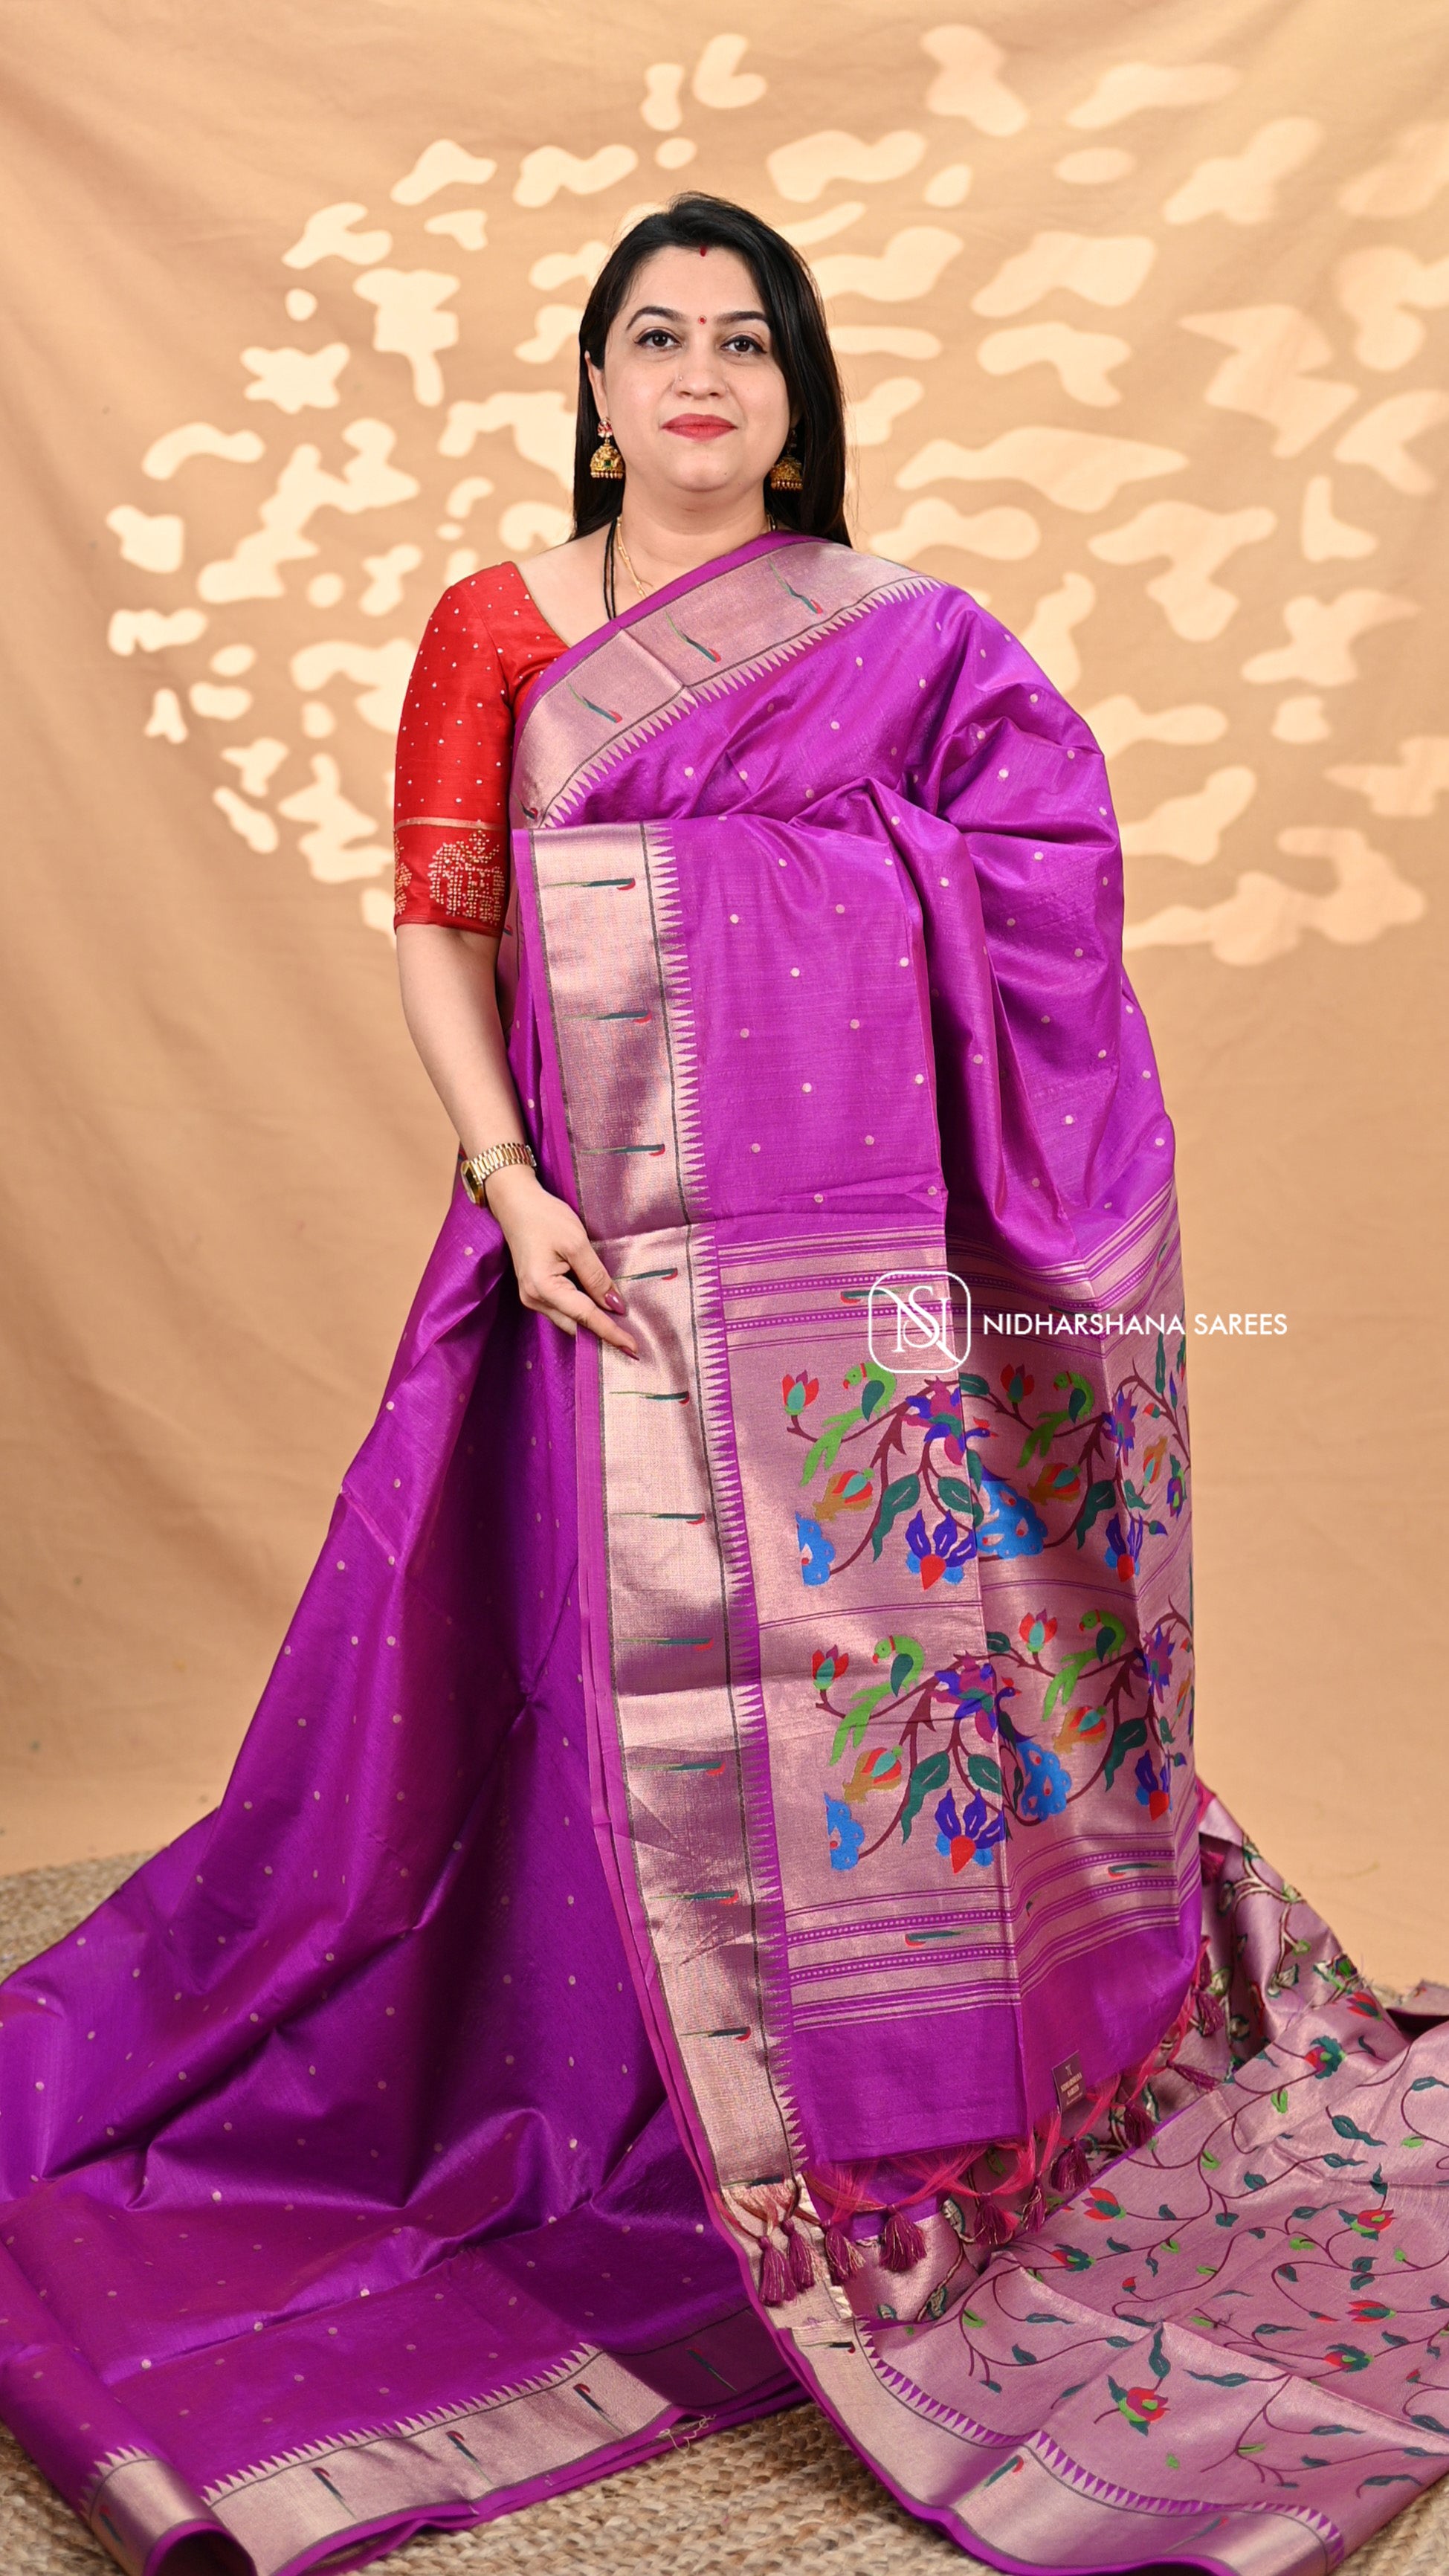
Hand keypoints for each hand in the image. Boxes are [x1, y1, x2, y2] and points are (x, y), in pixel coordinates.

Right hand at [482, 1165, 638, 1356]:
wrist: (515, 1203)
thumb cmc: (545, 1218)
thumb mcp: (576, 1243)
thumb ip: (596, 1277)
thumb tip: (615, 1306)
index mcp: (543, 1288)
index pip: (585, 1316)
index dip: (611, 1332)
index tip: (633, 1347)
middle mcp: (534, 1299)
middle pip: (575, 1326)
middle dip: (602, 1333)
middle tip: (632, 1341)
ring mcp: (532, 1297)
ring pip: (569, 1320)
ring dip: (592, 1323)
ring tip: (621, 1327)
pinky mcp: (535, 1291)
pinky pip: (563, 1309)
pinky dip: (582, 1312)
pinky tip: (600, 1310)